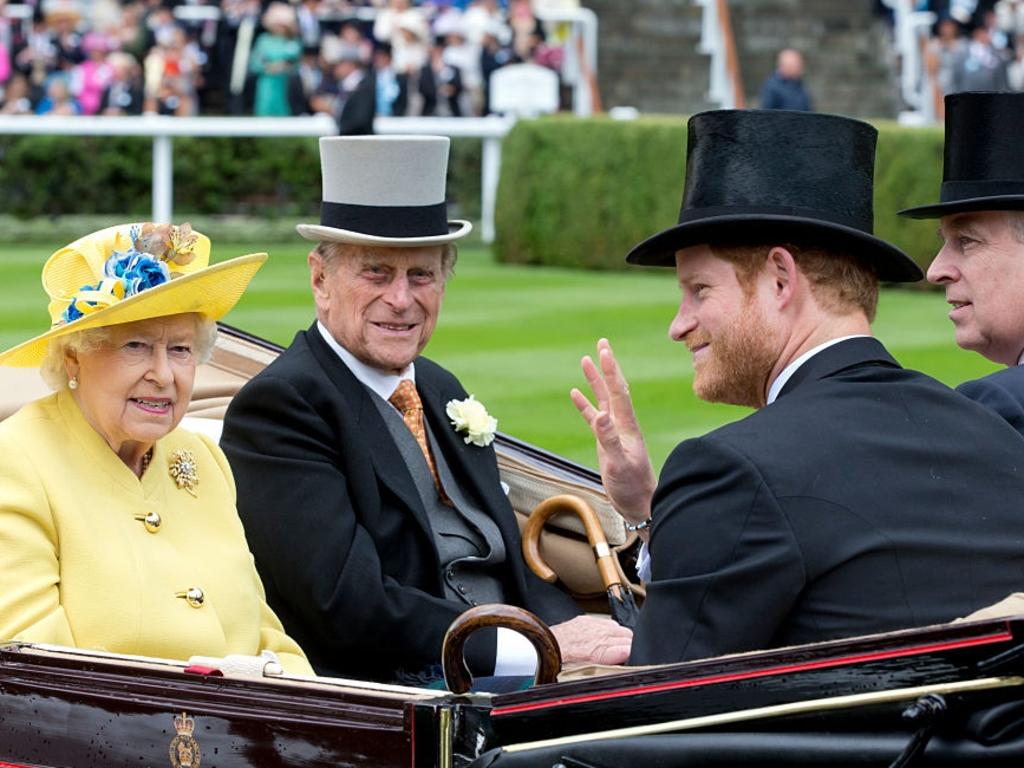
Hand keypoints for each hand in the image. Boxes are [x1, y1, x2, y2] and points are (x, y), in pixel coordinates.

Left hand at [550, 615, 632, 665]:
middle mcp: (598, 635)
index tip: (633, 663)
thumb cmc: (560, 666)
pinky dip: (609, 631)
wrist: (542, 649)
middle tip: (625, 659)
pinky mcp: (586, 620)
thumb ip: (609, 671)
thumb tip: (624, 670)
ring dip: (620, 639)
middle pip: (629, 637)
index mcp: (600, 652)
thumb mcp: (586, 676)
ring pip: (620, 629)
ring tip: (614, 650)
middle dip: (630, 647)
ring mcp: (593, 625)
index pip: (631, 649)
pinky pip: (607, 622)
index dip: (634, 657)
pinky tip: (603, 640)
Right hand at [570, 338, 656, 526]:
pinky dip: (584, 404)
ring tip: (585, 361)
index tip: (603, 349)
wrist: (640, 503)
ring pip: (603, 399)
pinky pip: (593, 417)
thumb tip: (599, 415)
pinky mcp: (607, 441)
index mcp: (626, 425)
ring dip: (595, 381)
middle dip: (606, 366)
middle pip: (613, 388)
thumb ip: (609, 439)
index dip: (610, 369)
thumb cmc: (631, 486)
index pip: (618, 390)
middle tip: (601, 343)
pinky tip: (575, 394)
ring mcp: (614, 431)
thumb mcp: (619, 463)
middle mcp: (622, 423)